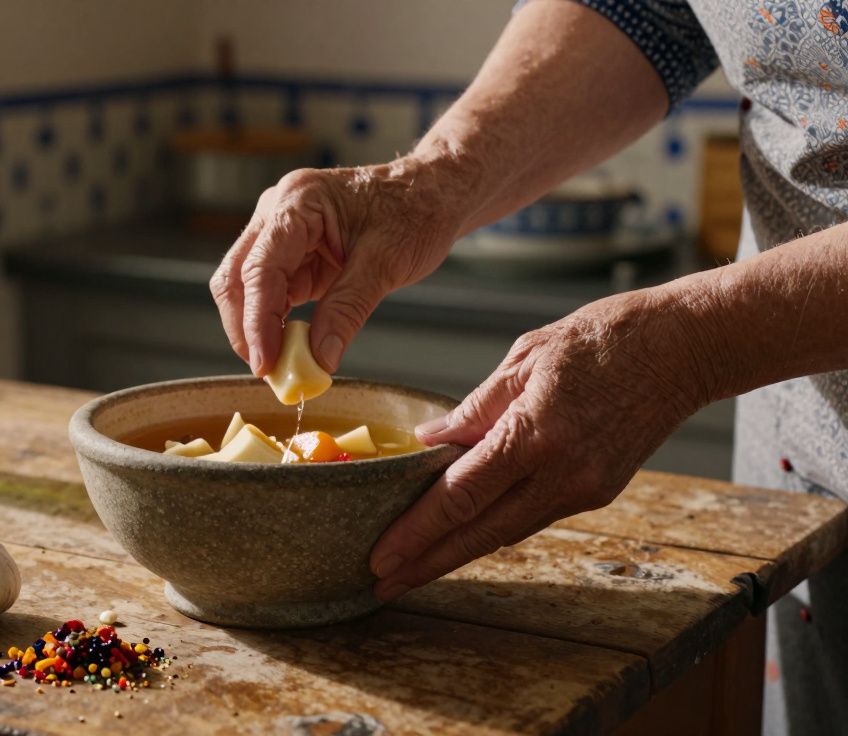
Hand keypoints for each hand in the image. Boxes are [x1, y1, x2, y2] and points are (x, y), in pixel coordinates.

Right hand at [210, 162, 462, 375]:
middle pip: (236, 277)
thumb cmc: (415, 211)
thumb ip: (347, 310)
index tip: (265, 363)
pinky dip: (275, 322)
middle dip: (245, 328)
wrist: (431, 193)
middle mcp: (278, 212)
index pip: (260, 268)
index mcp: (298, 201)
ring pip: (244, 287)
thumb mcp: (386, 263)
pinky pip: (270, 292)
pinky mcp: (291, 253)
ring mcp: (280, 232)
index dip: (257, 321)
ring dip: (257, 328)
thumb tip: (319, 359)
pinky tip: (291, 347)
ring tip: (281, 365)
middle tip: (269, 371)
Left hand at [369, 289, 711, 599]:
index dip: (417, 532)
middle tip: (382, 583)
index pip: (460, 496)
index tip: (382, 555)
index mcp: (535, 434)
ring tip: (414, 565)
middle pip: (480, 533)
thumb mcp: (525, 358)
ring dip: (458, 552)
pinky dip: (494, 527)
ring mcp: (585, 488)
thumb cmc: (603, 338)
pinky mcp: (599, 492)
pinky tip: (464, 533)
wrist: (684, 347)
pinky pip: (533, 516)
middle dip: (428, 563)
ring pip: (507, 532)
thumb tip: (427, 441)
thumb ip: (474, 408)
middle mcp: (561, 473)